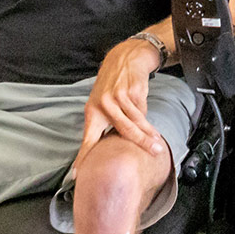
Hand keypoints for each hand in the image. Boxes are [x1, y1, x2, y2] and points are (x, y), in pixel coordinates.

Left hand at [80, 38, 163, 156]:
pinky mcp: (133, 91)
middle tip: (148, 155)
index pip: (88, 139)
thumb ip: (103, 124)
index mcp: (92, 112)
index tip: (78, 174)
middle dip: (138, 144)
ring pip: (137, 121)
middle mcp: (104, 105)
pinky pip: (142, 110)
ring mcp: (119, 97)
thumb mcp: (100, 104)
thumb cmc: (111, 87)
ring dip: (148, 135)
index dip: (83, 157)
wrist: (123, 59)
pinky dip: (145, 118)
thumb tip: (106, 151)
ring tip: (156, 145)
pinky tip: (148, 122)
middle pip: (124, 130)